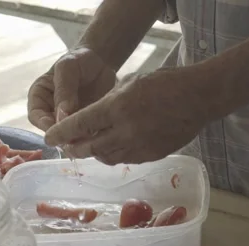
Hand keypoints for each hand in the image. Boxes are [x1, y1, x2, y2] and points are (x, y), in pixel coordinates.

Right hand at [28, 47, 116, 130]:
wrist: (100, 61)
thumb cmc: (78, 60)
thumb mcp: (68, 69)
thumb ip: (64, 90)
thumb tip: (62, 114)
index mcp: (39, 97)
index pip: (36, 116)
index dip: (46, 125)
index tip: (59, 129)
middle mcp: (51, 112)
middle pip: (53, 130)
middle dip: (64, 136)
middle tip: (78, 138)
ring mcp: (69, 119)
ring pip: (70, 135)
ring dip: (79, 139)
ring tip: (91, 137)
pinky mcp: (87, 123)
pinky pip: (87, 134)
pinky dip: (93, 136)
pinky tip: (102, 134)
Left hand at [44, 69, 207, 164]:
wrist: (199, 98)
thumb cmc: (166, 83)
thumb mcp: (132, 82)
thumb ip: (111, 101)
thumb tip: (96, 116)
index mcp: (117, 107)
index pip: (80, 124)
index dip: (61, 132)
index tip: (49, 137)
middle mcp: (125, 130)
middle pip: (90, 147)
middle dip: (74, 147)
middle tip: (67, 146)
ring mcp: (140, 146)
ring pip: (107, 157)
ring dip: (95, 153)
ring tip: (90, 147)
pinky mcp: (152, 155)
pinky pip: (126, 160)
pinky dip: (115, 155)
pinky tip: (114, 149)